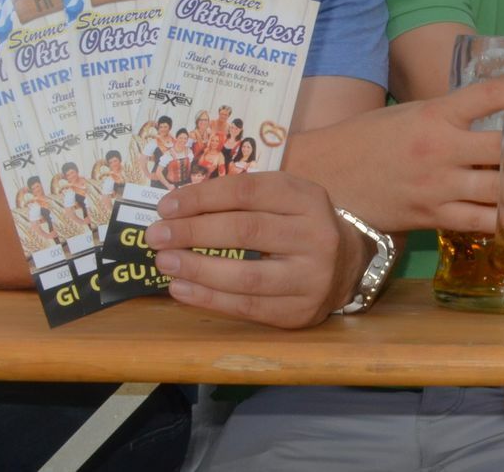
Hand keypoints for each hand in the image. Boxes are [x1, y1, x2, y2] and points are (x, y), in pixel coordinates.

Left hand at [147, 170, 361, 328]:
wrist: (347, 267)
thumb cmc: (299, 227)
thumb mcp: (285, 201)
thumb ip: (242, 200)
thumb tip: (178, 208)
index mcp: (308, 199)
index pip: (248, 192)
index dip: (203, 197)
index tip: (166, 206)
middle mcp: (316, 236)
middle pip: (246, 230)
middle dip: (194, 232)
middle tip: (156, 235)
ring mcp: (311, 277)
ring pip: (246, 275)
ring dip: (197, 268)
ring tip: (164, 262)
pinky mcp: (299, 312)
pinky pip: (247, 307)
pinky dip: (208, 298)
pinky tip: (181, 288)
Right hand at [288, 77, 503, 236]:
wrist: (325, 176)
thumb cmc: (369, 139)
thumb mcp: (412, 113)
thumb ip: (451, 115)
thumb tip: (497, 115)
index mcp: (435, 114)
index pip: (493, 95)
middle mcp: (440, 148)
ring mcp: (436, 186)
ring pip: (501, 191)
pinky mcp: (430, 217)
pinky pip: (479, 221)